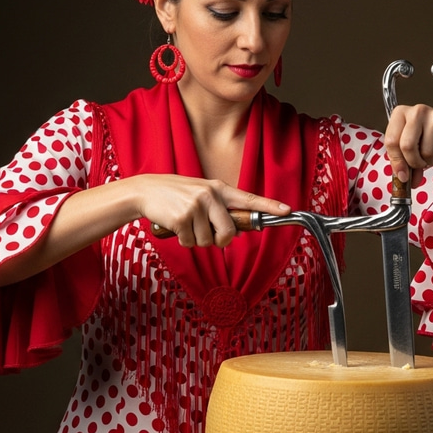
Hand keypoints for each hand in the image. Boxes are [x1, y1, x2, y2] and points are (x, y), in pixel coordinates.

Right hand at [133, 174, 290, 247]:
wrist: (146, 191)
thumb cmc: (176, 195)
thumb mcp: (201, 196)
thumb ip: (220, 211)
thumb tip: (236, 233)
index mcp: (219, 189)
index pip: (249, 198)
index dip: (269, 206)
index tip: (287, 210)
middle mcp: (210, 195)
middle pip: (229, 233)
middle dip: (219, 240)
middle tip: (205, 232)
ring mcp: (196, 205)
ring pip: (208, 241)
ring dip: (196, 240)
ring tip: (185, 223)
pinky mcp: (182, 217)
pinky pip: (190, 243)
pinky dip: (183, 240)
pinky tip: (175, 225)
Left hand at [383, 104, 432, 187]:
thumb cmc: (423, 142)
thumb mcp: (406, 151)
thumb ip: (401, 163)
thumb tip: (402, 178)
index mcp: (400, 113)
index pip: (391, 141)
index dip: (397, 162)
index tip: (402, 174)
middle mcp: (417, 110)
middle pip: (407, 146)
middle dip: (413, 162)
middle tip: (418, 164)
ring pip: (427, 151)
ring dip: (429, 161)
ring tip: (430, 153)